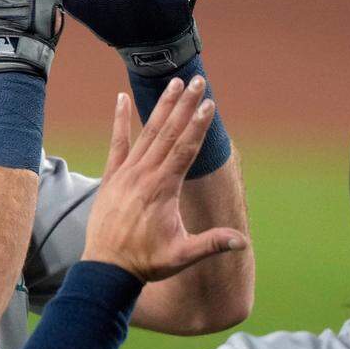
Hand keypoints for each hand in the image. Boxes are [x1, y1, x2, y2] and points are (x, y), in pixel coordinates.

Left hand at [82, 78, 246, 281]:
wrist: (107, 268)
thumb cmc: (147, 262)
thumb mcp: (182, 255)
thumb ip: (211, 244)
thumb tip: (242, 241)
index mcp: (163, 189)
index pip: (185, 149)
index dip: (198, 125)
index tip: (209, 103)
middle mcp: (144, 175)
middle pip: (168, 132)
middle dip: (185, 105)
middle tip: (197, 80)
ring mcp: (125, 174)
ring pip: (147, 133)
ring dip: (161, 107)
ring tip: (173, 84)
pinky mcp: (111, 177)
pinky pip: (117, 143)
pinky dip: (120, 120)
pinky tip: (122, 98)